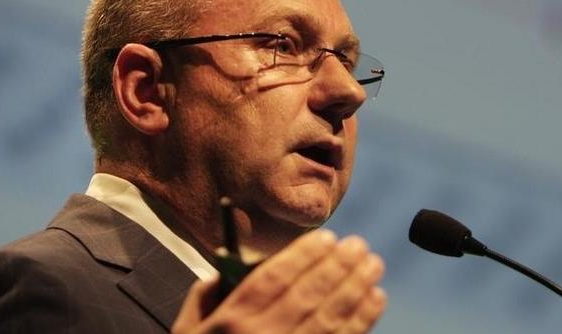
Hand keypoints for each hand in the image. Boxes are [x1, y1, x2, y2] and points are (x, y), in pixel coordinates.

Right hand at [172, 230, 386, 332]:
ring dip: (356, 288)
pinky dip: (362, 320)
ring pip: (330, 318)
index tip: (326, 237)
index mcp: (232, 321)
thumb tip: (236, 266)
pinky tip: (374, 300)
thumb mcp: (187, 328)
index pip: (275, 278)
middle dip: (337, 266)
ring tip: (372, 266)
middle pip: (307, 294)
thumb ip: (208, 293)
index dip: (304, 255)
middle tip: (358, 245)